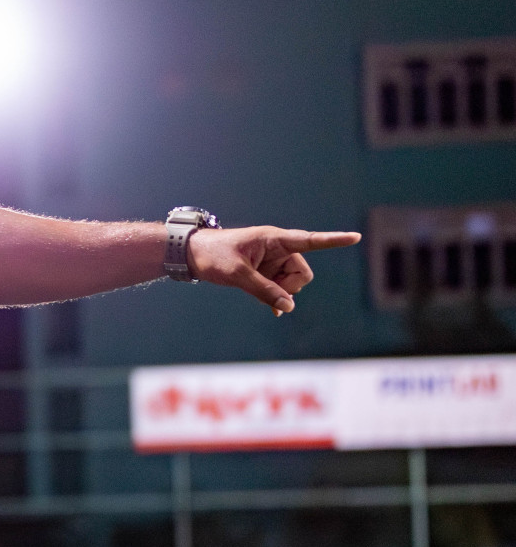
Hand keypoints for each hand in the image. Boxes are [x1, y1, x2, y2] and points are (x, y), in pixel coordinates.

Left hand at [188, 227, 359, 314]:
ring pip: (293, 283)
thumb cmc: (213, 256)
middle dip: (290, 287)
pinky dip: (278, 297)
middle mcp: (278, 248)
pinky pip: (282, 287)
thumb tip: (289, 306)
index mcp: (274, 239)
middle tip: (268, 294)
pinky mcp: (265, 271)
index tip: (354, 238)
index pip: (309, 240)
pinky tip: (275, 309)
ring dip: (282, 293)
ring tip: (260, 295)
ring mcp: (272, 260)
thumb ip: (264, 290)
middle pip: (302, 273)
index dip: (333, 241)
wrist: (191, 255)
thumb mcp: (237, 274)